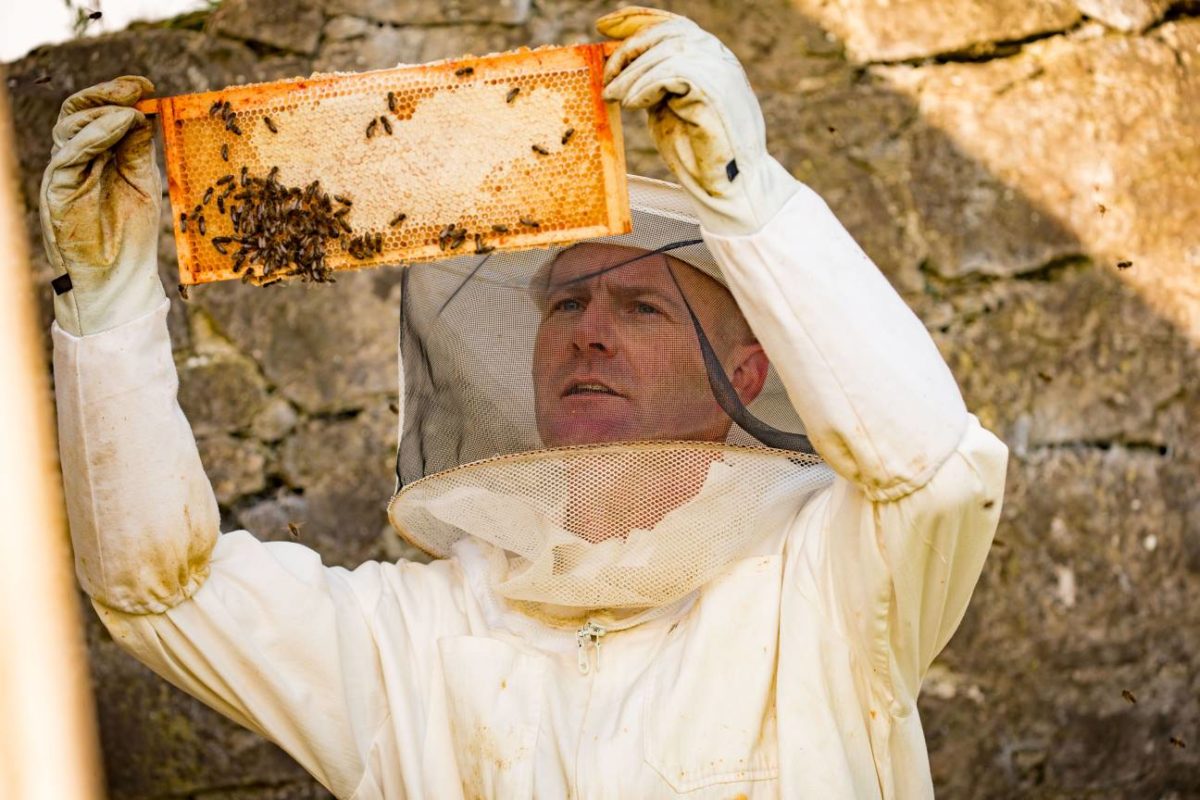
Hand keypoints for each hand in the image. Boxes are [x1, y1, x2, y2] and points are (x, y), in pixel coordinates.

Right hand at [40, 76, 164, 335]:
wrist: (118, 279)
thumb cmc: (132, 237)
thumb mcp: (142, 185)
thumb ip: (137, 152)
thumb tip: (141, 115)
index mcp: (98, 158)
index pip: (99, 114)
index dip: (118, 95)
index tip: (147, 86)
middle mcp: (78, 160)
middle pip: (79, 113)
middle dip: (106, 94)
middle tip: (136, 87)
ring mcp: (65, 173)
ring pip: (71, 128)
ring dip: (103, 113)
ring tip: (132, 110)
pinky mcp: (59, 190)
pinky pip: (72, 154)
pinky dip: (96, 136)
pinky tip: (118, 125)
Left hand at [596, 7, 798, 235]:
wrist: (728, 183)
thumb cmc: (696, 150)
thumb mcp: (666, 105)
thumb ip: (652, 81)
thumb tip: (618, 68)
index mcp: (707, 56)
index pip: (670, 23)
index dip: (634, 20)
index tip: (603, 27)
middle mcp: (716, 55)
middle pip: (664, 32)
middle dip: (626, 50)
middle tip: (605, 76)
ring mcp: (718, 69)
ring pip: (664, 51)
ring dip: (630, 74)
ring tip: (613, 96)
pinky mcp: (713, 87)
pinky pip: (670, 72)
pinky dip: (645, 87)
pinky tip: (633, 104)